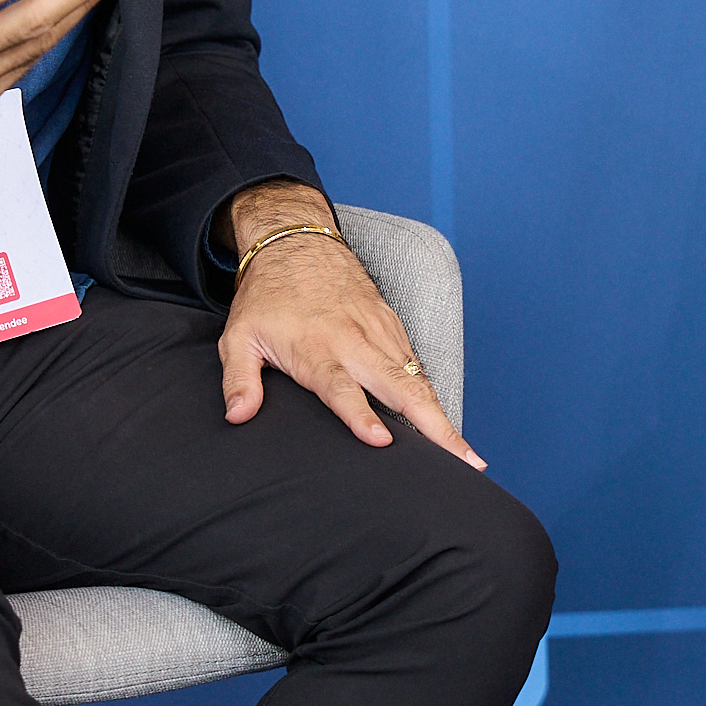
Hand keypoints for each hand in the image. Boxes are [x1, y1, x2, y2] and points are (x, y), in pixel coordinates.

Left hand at [217, 183, 484, 469]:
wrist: (298, 243)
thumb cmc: (268, 296)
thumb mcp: (239, 336)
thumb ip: (239, 378)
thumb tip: (238, 416)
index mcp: (317, 349)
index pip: (341, 388)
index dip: (360, 416)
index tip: (381, 441)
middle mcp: (355, 343)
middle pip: (401, 388)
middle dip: (434, 427)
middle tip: (462, 462)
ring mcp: (379, 333)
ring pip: (417, 380)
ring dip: (442, 417)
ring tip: (467, 456)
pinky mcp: (391, 326)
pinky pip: (416, 365)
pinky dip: (432, 395)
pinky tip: (446, 424)